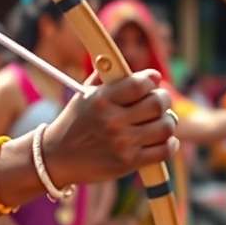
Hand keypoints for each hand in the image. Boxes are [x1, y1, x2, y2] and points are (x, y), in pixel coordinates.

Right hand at [43, 70, 178, 186]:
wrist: (56, 158)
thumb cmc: (74, 123)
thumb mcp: (83, 96)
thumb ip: (103, 79)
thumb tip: (121, 61)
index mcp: (101, 100)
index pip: (139, 84)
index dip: (151, 79)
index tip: (154, 80)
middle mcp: (112, 121)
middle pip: (157, 104)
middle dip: (163, 99)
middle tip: (159, 101)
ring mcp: (121, 143)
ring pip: (165, 127)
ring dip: (168, 122)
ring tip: (161, 120)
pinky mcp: (128, 163)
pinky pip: (163, 151)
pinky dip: (170, 144)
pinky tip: (164, 140)